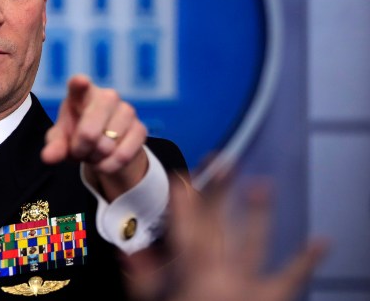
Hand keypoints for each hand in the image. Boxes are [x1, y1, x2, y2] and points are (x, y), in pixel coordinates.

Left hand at [41, 74, 148, 200]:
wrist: (103, 146)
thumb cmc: (76, 135)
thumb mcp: (61, 140)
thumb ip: (54, 146)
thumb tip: (48, 157)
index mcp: (81, 93)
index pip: (78, 85)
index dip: (79, 83)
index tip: (81, 81)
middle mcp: (107, 96)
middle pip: (89, 132)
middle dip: (80, 149)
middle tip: (78, 150)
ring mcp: (127, 110)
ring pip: (106, 147)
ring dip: (95, 158)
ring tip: (92, 152)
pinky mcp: (140, 128)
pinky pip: (122, 156)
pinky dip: (109, 166)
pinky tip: (105, 161)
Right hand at [123, 174, 328, 300]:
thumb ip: (140, 277)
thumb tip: (129, 252)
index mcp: (187, 272)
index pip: (183, 226)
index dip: (182, 198)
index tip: (182, 176)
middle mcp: (217, 273)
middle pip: (216, 224)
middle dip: (219, 190)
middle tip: (223, 162)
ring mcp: (245, 284)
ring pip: (251, 243)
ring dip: (257, 213)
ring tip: (263, 186)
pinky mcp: (267, 298)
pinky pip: (289, 277)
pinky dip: (306, 260)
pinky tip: (320, 241)